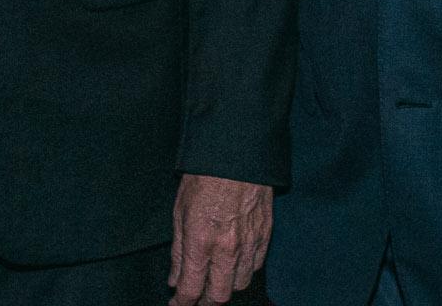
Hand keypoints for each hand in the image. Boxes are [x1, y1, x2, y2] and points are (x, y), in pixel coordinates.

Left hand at [170, 174, 270, 304]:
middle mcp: (227, 247)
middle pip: (219, 296)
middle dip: (205, 301)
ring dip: (226, 286)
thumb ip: (178, 251)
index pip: (191, 289)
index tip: (177, 304)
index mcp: (201, 241)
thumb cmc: (204, 176)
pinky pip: (256, 265)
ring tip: (216, 278)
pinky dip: (244, 270)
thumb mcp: (179, 211)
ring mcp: (250, 242)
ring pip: (240, 284)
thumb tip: (175, 279)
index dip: (182, 303)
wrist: (237, 151)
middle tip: (197, 296)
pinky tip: (234, 263)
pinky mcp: (265, 233)